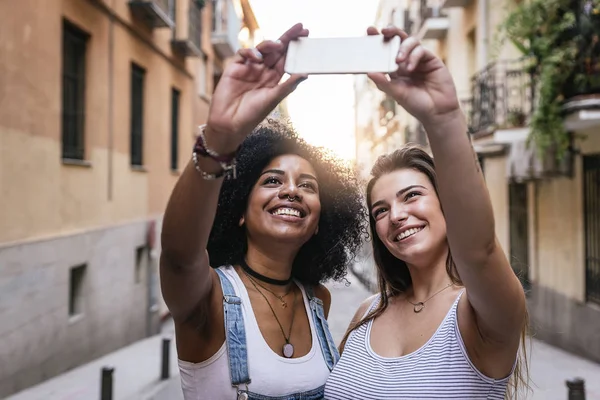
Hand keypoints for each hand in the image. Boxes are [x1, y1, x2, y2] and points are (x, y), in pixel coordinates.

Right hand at [205, 23, 308, 151]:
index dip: (295, 48)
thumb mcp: (273, 99)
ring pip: (262, 50)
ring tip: (278, 44)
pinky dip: (250, 52)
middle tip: (300, 28)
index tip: (306, 35)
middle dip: (287, 38)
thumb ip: (288, 85)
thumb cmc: (251, 115)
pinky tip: (257, 57)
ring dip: (270, 44)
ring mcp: (249, 69)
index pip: (286, 59)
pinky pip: (243, 54)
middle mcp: (262, 72)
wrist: (229, 123)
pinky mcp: (234, 68)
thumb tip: (305, 74)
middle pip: (276, 51)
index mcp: (273, 80)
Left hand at [367, 26, 460, 124]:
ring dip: (403, 48)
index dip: (378, 39)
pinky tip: (410, 68)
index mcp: (395, 69)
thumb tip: (369, 72)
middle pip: (398, 39)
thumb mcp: (397, 94)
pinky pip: (421, 50)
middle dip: (391, 32)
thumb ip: (383, 83)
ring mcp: (419, 59)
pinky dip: (414, 57)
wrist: (437, 112)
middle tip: (383, 31)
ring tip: (398, 61)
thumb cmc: (417, 105)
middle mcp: (407, 61)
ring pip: (410, 41)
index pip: (386, 50)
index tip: (369, 31)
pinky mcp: (432, 60)